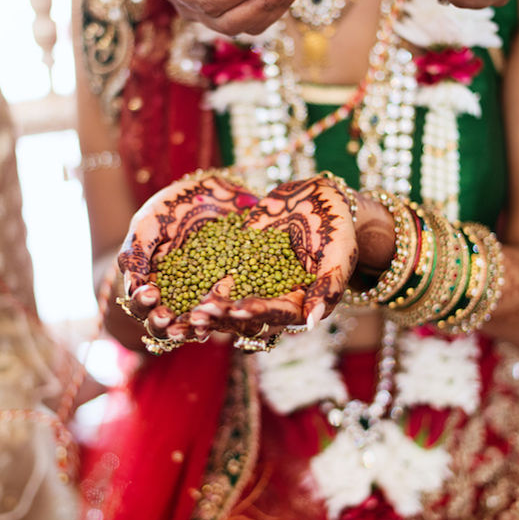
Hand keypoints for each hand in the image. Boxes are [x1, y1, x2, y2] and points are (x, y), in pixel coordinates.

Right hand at [117, 172, 256, 344]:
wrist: (216, 192)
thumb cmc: (174, 208)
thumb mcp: (149, 223)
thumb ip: (135, 252)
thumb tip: (130, 288)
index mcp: (151, 286)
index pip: (142, 306)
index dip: (142, 304)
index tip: (149, 293)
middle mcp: (177, 299)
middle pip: (166, 324)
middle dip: (163, 323)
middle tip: (166, 316)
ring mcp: (205, 299)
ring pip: (197, 324)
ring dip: (194, 328)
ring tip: (196, 324)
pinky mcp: (233, 294)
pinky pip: (229, 311)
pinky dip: (228, 315)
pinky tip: (228, 313)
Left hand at [189, 177, 358, 341]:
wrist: (318, 198)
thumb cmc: (337, 226)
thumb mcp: (339, 254)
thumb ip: (329, 286)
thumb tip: (313, 321)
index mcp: (301, 303)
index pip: (279, 313)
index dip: (259, 311)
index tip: (238, 309)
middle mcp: (275, 299)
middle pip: (248, 315)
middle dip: (224, 316)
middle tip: (199, 316)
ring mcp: (255, 283)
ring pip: (228, 301)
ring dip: (208, 308)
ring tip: (186, 312)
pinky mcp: (238, 265)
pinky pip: (217, 277)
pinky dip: (200, 283)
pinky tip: (179, 286)